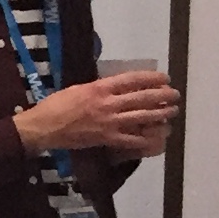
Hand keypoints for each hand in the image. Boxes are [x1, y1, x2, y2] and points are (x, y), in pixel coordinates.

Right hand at [17, 71, 178, 159]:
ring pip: (143, 117)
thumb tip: (117, 86)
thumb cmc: (56, 105)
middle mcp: (107, 103)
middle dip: (163, 96)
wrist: (43, 127)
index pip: (132, 80)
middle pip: (143, 98)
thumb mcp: (77, 89)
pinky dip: (148, 137)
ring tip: (172, 111)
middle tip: (175, 95)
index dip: (152, 78)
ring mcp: (109, 122)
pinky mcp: (107, 138)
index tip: (165, 78)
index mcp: (99, 88)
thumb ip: (98, 88)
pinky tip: (158, 136)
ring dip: (161, 114)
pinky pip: (133, 139)